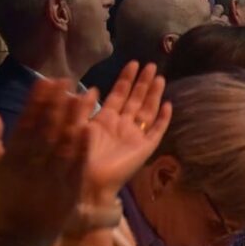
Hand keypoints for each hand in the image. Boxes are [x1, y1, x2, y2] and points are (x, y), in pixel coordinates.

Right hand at [0, 78, 95, 245]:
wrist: (23, 235)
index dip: (36, 102)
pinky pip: (76, 166)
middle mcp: (32, 166)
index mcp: (13, 159)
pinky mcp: (69, 190)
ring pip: (64, 143)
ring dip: (73, 119)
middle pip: (47, 129)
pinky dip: (82, 147)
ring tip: (82, 96)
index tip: (45, 82)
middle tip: (66, 80)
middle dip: (57, 104)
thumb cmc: (6, 199)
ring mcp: (52, 178)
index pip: (26, 124)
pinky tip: (90, 128)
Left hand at [80, 61, 171, 211]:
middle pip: (136, 99)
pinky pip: (157, 131)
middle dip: (143, 82)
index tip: (132, 63)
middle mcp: (122, 126)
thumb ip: (84, 108)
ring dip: (154, 95)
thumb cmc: (78, 156)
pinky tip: (168, 104)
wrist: (88, 182)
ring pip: (148, 111)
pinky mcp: (145, 149)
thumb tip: (92, 88)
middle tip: (151, 65)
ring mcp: (135, 137)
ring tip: (160, 77)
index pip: (119, 94)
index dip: (126, 79)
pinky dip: (163, 119)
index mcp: (105, 120)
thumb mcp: (76, 126)